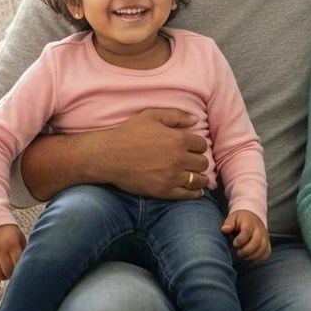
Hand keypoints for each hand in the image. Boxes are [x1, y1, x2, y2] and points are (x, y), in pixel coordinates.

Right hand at [0, 224, 25, 281]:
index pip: (18, 263)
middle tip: (15, 274)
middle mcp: (1, 250)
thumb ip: (24, 251)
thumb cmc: (11, 233)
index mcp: (12, 245)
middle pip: (7, 271)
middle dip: (12, 275)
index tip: (24, 271)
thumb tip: (28, 265)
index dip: (21, 270)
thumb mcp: (20, 238)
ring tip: (7, 275)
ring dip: (3, 277)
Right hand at [36, 108, 209, 199]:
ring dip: (200, 178)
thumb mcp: (151, 116)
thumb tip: (195, 120)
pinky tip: (196, 190)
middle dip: (198, 161)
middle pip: (202, 162)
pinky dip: (195, 193)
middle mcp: (179, 158)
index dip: (197, 146)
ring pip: (198, 179)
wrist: (108, 156)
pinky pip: (188, 194)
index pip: (201, 145)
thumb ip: (176, 116)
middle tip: (193, 162)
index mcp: (178, 139)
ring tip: (198, 177)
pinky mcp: (164, 191)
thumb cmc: (128, 133)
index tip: (192, 149)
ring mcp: (172, 176)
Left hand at [222, 210, 270, 261]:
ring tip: (243, 255)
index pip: (247, 231)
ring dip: (251, 256)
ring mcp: (265, 237)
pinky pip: (266, 253)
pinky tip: (250, 257)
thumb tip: (224, 229)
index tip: (235, 243)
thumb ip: (228, 223)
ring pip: (262, 249)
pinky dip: (258, 258)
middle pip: (256, 242)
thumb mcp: (233, 218)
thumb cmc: (240, 221)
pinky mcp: (267, 244)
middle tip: (238, 252)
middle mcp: (259, 230)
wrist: (253, 218)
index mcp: (250, 222)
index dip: (240, 240)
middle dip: (246, 250)